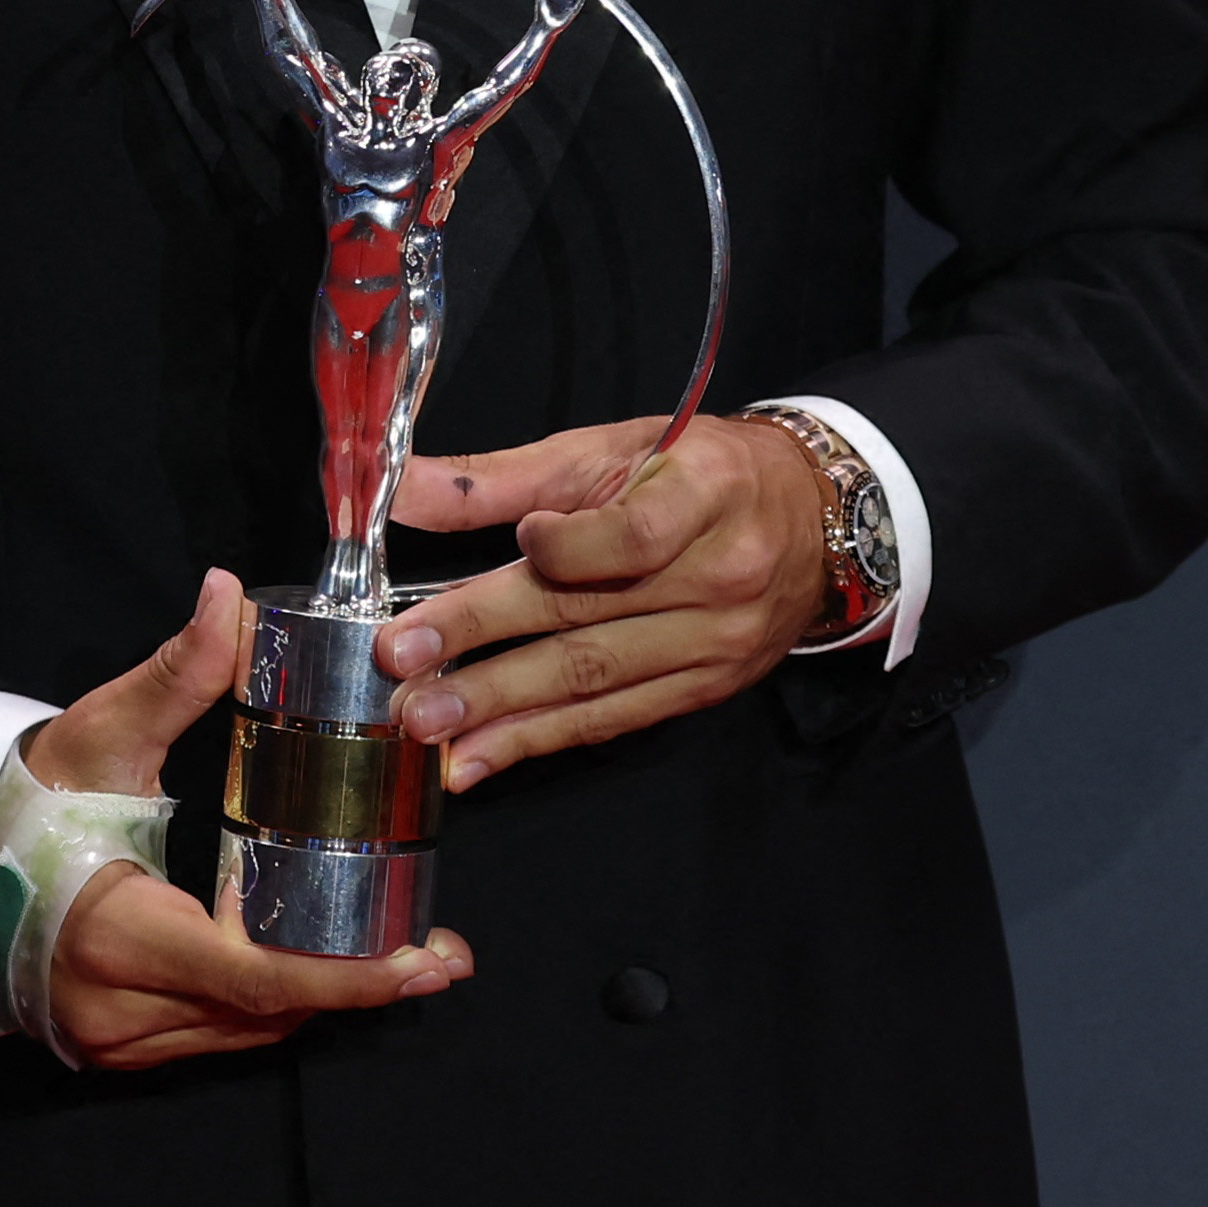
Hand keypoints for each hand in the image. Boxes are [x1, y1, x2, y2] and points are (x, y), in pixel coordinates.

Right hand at [20, 567, 472, 1069]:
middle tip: (438, 955)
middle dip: (355, 987)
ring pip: (245, 1033)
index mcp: (114, 932)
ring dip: (321, 1001)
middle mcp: (116, 1008)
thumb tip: (227, 596)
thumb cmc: (29, 799)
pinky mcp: (118, 1048)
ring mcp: (115, 1041)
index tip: (419, 962)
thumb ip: (175, 673)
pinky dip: (272, 1006)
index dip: (344, 977)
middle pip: (263, 1013)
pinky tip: (325, 972)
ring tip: (403, 961)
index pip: (250, 974)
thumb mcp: (100, 733)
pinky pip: (216, 1035)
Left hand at [378, 416, 832, 791]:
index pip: (636, 534)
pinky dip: (539, 740)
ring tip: (425, 724)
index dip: (574, 546)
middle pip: (591, 616)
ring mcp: (712, 644)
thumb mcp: (612, 449)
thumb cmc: (696, 470)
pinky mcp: (700, 690)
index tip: (521, 542)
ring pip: (595, 681)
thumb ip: (503, 478)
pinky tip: (477, 757)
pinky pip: (612, 720)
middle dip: (486, 642)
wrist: (807, 518)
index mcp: (704, 494)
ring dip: (502, 710)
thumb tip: (400, 486)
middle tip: (402, 665)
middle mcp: (716, 576)